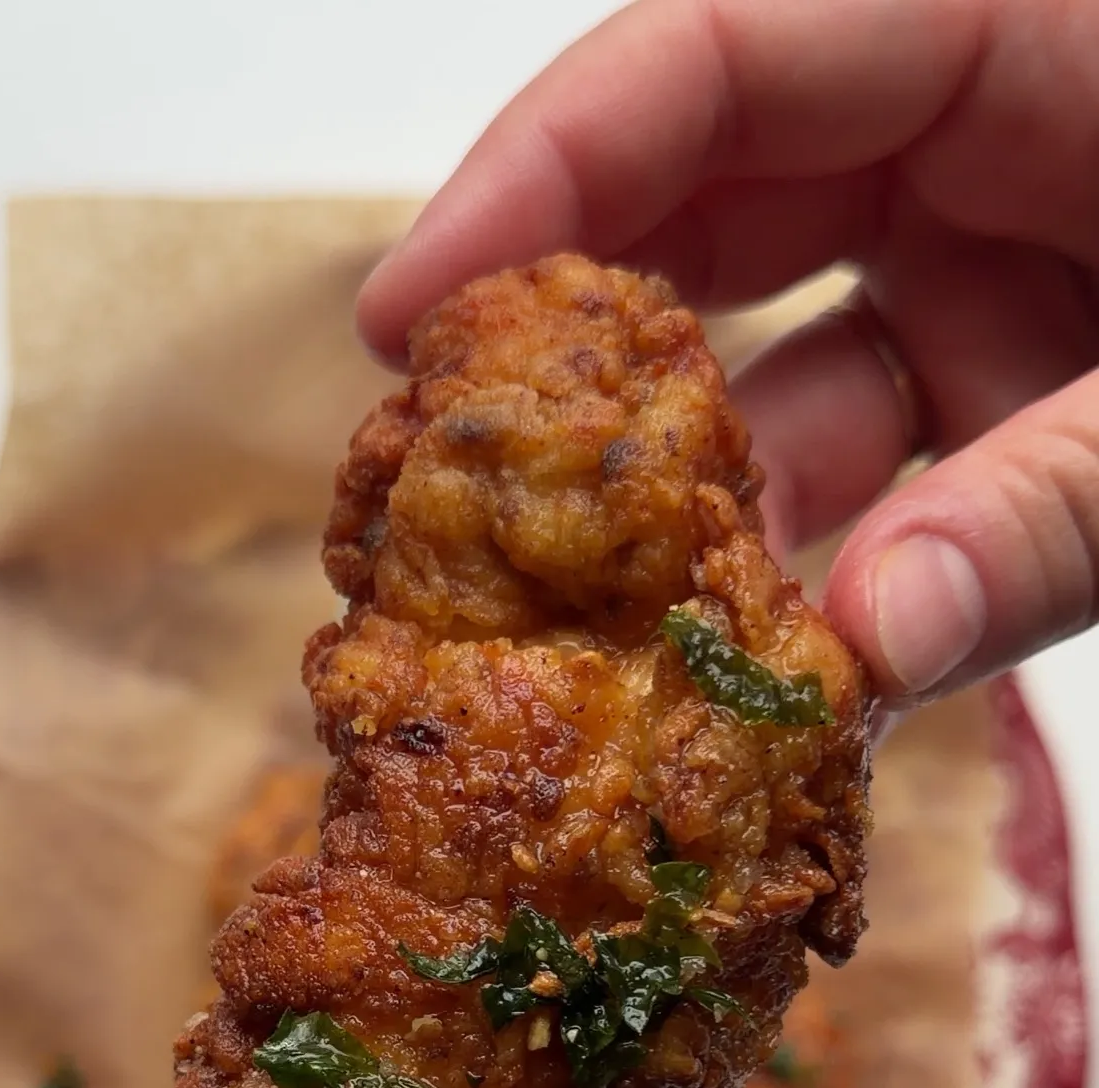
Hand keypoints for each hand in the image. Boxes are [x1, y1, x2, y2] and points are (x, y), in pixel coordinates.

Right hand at [360, 0, 1098, 704]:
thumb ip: (1058, 502)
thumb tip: (872, 642)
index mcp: (1019, 30)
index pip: (718, 53)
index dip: (540, 167)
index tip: (405, 313)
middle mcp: (970, 139)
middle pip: (706, 215)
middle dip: (581, 362)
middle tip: (456, 504)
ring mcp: (987, 264)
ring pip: (779, 376)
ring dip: (700, 522)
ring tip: (606, 651)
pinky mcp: (1009, 378)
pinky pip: (874, 463)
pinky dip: (817, 570)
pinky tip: (753, 673)